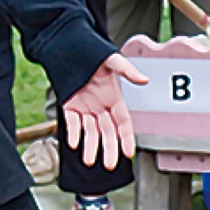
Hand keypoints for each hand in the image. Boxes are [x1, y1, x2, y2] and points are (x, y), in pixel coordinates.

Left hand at [62, 53, 146, 169]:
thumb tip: (143, 80)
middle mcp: (101, 106)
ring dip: (90, 147)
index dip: (127, 138)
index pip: (123, 123)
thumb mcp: (111, 59)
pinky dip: (74, 133)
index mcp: (114, 97)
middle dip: (109, 149)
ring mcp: (85, 107)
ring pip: (90, 132)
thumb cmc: (90, 50)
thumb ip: (126, 70)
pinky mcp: (69, 106)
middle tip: (110, 165)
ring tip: (90, 161)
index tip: (129, 152)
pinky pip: (72, 123)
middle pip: (108, 133)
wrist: (66, 44)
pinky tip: (75, 143)